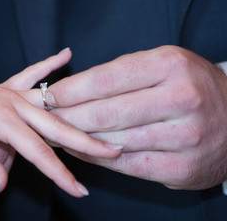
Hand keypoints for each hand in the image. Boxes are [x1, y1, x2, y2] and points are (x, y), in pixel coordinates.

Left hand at [0, 46, 120, 204]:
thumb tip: (0, 188)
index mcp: (1, 120)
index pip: (39, 153)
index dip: (60, 174)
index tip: (78, 190)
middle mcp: (12, 104)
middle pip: (57, 127)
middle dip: (86, 141)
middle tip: (114, 150)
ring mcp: (10, 93)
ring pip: (52, 105)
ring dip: (77, 115)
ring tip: (102, 119)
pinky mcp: (5, 87)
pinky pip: (31, 74)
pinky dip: (49, 65)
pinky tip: (65, 55)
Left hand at [45, 46, 226, 189]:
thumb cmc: (188, 86)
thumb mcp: (161, 64)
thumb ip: (120, 74)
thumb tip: (71, 91)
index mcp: (170, 65)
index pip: (106, 79)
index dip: (71, 90)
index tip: (49, 96)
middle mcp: (181, 99)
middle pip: (106, 112)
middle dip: (67, 117)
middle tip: (45, 118)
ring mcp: (184, 137)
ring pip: (112, 141)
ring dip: (77, 139)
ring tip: (57, 135)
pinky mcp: (181, 168)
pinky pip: (126, 165)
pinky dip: (97, 158)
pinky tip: (80, 151)